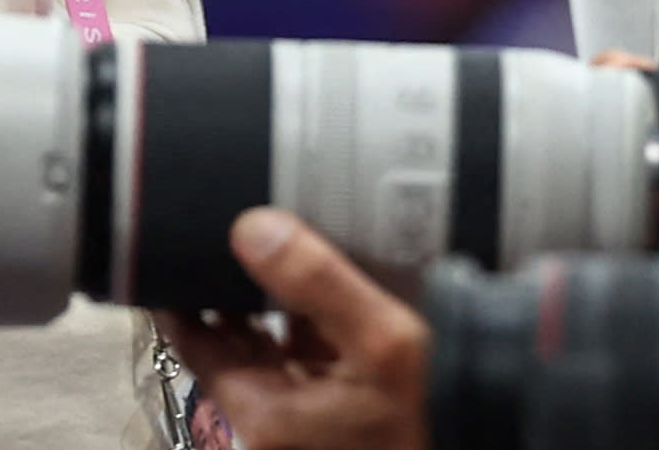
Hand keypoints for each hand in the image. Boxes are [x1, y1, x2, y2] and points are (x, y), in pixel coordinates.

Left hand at [159, 210, 426, 449]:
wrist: (489, 435)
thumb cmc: (436, 410)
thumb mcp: (383, 340)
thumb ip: (318, 282)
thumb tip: (253, 229)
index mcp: (270, 416)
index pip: (198, 349)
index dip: (179, 301)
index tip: (168, 253)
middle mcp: (280, 425)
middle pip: (233, 350)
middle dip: (226, 294)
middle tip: (224, 233)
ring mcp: (311, 424)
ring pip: (272, 354)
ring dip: (269, 307)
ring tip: (274, 243)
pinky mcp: (343, 415)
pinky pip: (310, 363)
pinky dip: (309, 327)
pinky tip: (328, 287)